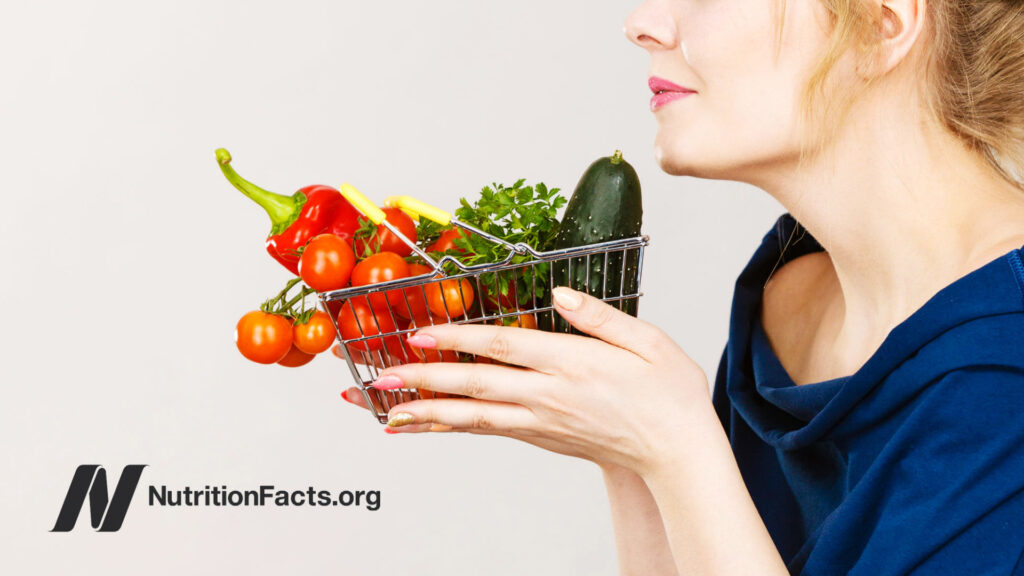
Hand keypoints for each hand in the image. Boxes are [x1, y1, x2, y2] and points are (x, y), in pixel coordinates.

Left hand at [338, 286, 709, 474]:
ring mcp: (543, 421)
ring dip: (427, 413)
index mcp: (572, 364)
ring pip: (475, 417)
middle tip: (380, 379)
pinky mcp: (542, 436)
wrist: (678, 452)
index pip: (503, 346)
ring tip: (387, 412)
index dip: (458, 339)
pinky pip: (489, 431)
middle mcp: (550, 396)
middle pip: (476, 386)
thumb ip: (598, 316)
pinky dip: (453, 429)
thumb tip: (559, 293)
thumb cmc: (669, 394)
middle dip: (424, 381)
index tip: (420, 334)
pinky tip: (427, 427)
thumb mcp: (648, 341)